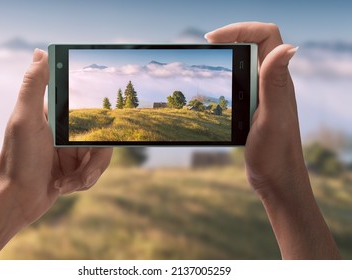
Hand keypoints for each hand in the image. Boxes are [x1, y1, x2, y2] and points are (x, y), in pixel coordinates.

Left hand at [0, 49, 111, 225]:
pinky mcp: (73, 170)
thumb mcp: (26, 120)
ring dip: (87, 174)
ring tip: (69, 183)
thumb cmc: (18, 160)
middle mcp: (65, 133)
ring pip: (100, 158)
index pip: (89, 111)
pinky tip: (62, 187)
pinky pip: (92, 173)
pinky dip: (82, 182)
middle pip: (100, 139)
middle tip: (83, 173)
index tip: (108, 126)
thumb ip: (34, 85)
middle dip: (94, 160)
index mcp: (55, 117)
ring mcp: (70, 153)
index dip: (101, 119)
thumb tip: (41, 52)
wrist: (16, 201)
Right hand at [205, 22, 339, 258]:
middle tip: (207, 46)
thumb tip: (288, 46)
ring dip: (227, 57)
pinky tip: (212, 90)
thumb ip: (275, 83)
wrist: (276, 179)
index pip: (266, 35)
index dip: (240, 29)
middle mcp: (273, 82)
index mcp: (279, 80)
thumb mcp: (272, 117)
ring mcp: (263, 94)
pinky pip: (241, 82)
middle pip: (255, 43)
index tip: (213, 39)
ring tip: (205, 63)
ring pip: (247, 63)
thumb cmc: (276, 153)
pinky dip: (225, 78)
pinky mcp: (254, 107)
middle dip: (231, 37)